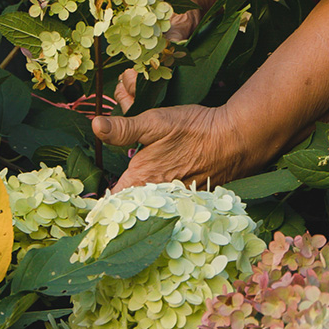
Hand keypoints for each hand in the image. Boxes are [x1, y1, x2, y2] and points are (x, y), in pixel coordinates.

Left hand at [93, 103, 257, 190]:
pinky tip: (164, 186)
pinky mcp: (188, 197)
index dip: (100, 203)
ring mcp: (172, 199)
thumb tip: (95, 125)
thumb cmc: (193, 130)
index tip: (93, 205)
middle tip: (115, 184)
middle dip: (120, 193)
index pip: (111, 201)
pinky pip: (167, 202)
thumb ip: (123, 129)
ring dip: (141, 195)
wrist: (235, 139)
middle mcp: (154, 195)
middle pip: (128, 201)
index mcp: (139, 180)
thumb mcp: (155, 123)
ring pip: (148, 201)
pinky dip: (161, 196)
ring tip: (139, 188)